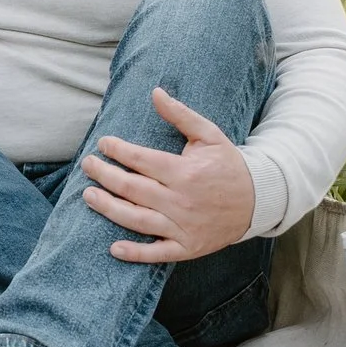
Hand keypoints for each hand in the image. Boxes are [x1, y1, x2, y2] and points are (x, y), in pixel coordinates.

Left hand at [79, 88, 256, 264]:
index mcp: (185, 172)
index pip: (141, 160)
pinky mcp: (187, 246)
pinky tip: (114, 248)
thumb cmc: (228, 165)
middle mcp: (181, 201)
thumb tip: (155, 92)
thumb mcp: (209, 135)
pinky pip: (157, 253)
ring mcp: (183, 227)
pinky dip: (135, 253)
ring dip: (109, 209)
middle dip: (105, 175)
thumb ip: (180, 114)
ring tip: (88, 196)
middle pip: (133, 189)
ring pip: (138, 220)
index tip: (103, 143)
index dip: (118, 150)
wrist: (258, 201)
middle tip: (87, 165)